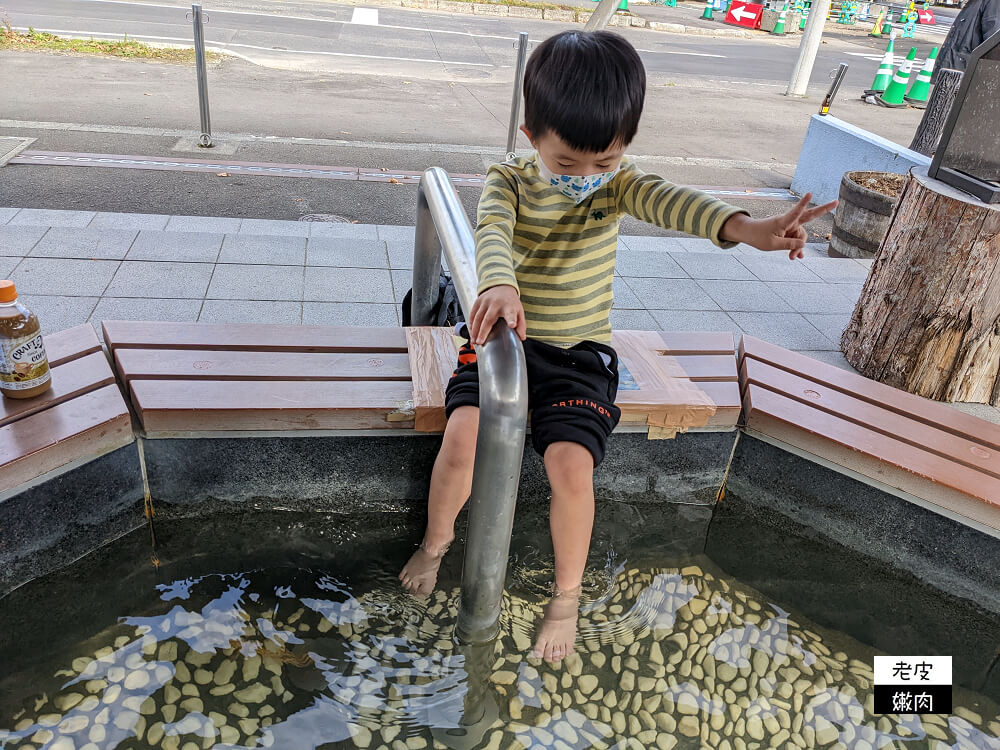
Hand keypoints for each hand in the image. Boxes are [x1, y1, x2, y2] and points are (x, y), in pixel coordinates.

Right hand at [468, 285, 525, 344]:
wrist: (501, 286)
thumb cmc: (510, 302)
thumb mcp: (519, 311)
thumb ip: (521, 325)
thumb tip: (522, 337)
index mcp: (509, 306)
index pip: (510, 313)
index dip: (511, 319)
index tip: (512, 325)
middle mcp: (496, 303)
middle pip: (488, 319)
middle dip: (483, 331)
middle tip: (480, 342)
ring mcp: (485, 301)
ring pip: (478, 317)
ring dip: (475, 330)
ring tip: (474, 341)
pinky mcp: (478, 301)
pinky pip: (472, 314)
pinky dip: (471, 324)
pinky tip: (472, 333)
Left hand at [722, 193, 837, 259]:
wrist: (750, 234)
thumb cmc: (759, 237)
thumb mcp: (773, 245)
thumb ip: (789, 245)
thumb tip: (803, 246)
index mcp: (783, 221)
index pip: (796, 212)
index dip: (803, 203)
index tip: (810, 193)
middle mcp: (790, 222)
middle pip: (809, 216)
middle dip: (824, 210)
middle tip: (837, 202)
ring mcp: (790, 226)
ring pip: (801, 237)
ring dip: (797, 248)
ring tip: (790, 258)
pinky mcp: (789, 231)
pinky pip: (797, 240)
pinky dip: (796, 248)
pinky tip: (798, 257)